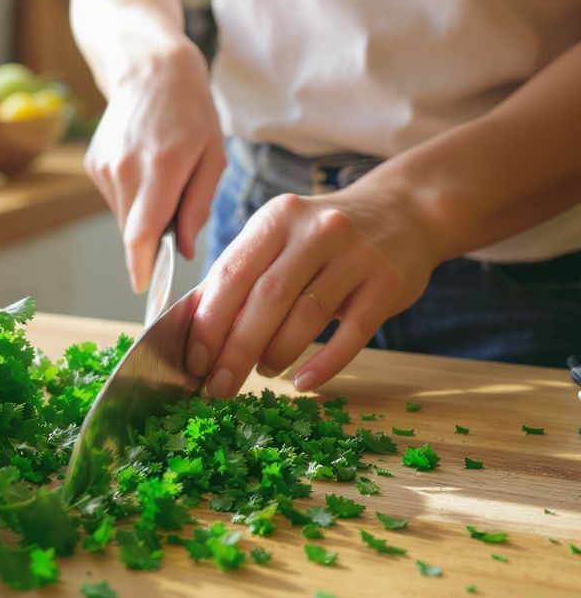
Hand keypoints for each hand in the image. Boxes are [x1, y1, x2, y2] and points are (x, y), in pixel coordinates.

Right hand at [85, 42, 225, 291]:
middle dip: (154, 238)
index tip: (144, 289)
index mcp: (161, 166)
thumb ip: (198, 205)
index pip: (141, 231)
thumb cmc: (191, 110)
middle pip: (134, 230)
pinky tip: (146, 166)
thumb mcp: (213, 154)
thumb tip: (182, 248)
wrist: (149, 69)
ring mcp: (104, 166)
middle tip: (179, 210)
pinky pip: (116, 198)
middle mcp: (125, 168)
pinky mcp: (94, 164)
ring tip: (164, 176)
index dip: (140, 265)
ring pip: (125, 216)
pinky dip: (133, 196)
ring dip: (145, 213)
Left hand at [186, 176, 442, 395]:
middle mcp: (316, 230)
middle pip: (266, 298)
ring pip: (306, 315)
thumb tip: (193, 325)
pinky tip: (303, 382)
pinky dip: (325, 364)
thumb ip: (240, 274)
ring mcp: (356, 255)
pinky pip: (353, 333)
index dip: (209, 321)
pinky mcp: (388, 282)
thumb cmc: (324, 236)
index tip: (194, 360)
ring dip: (276, 353)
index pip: (232, 272)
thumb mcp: (279, 238)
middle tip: (218, 385)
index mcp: (276, 218)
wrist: (403, 212)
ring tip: (263, 371)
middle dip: (235, 349)